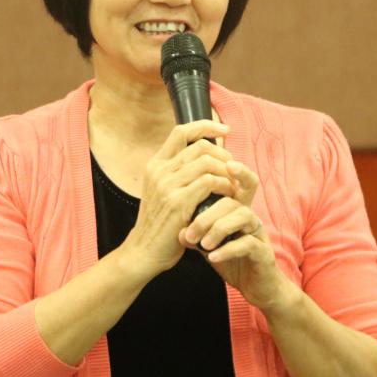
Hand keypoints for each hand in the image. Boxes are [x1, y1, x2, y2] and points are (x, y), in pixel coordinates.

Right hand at [120, 120, 236, 278]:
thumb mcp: (162, 191)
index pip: (181, 131)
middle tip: (232, 168)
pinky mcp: (178, 202)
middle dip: (223, 155)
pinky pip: (209, 182)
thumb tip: (204, 154)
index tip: (224, 130)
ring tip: (231, 184)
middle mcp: (159, 171)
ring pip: (207, 162)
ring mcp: (167, 186)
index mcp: (155, 164)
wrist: (144, 251)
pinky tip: (227, 195)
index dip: (205, 126)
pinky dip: (223, 186)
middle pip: (200, 146)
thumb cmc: (160, 223)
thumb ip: (177, 172)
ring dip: (226, 172)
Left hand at [180, 162, 292, 311]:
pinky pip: (248, 244)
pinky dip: (228, 249)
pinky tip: (212, 258)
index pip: (233, 185)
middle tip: (191, 231)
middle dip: (209, 213)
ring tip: (203, 244)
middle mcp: (249, 218)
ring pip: (243, 216)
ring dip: (219, 229)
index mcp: (235, 212)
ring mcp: (258, 233)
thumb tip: (180, 232)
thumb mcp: (209, 248)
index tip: (206, 172)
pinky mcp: (264, 252)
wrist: (257, 288)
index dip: (226, 174)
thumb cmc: (232, 262)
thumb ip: (197, 236)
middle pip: (232, 201)